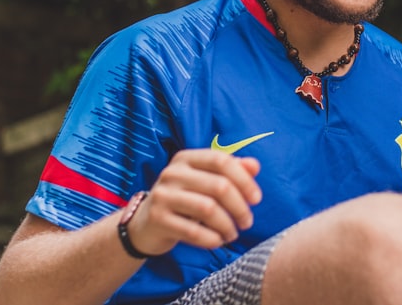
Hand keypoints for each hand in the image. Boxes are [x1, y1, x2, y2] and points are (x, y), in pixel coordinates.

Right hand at [128, 149, 261, 255]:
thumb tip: (254, 166)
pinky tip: (218, 241)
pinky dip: (212, 239)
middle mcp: (173, 172)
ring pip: (208, 209)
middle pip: (219, 186)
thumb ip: (231, 171)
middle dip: (240, 207)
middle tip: (247, 222)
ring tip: (233, 234)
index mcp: (186, 158)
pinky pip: (193, 231)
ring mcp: (163, 195)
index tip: (257, 199)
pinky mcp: (157, 218)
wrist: (145, 224)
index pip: (221, 160)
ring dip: (227, 225)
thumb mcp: (205, 182)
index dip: (244, 180)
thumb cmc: (183, 199)